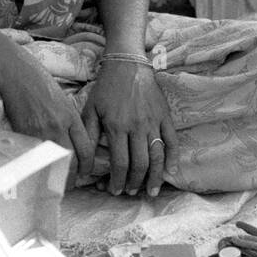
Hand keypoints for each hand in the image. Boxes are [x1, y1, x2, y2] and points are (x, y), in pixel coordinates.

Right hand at [0, 33, 94, 180]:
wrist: (16, 73)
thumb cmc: (40, 83)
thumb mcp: (62, 101)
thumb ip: (70, 123)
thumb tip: (73, 145)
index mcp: (71, 117)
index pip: (86, 150)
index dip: (88, 167)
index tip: (85, 172)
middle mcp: (59, 126)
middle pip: (72, 162)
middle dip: (73, 177)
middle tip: (71, 182)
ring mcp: (41, 131)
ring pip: (53, 164)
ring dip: (56, 176)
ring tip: (56, 182)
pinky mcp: (24, 134)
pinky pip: (35, 158)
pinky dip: (38, 168)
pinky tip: (38, 172)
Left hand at [82, 59, 176, 197]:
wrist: (127, 63)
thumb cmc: (106, 87)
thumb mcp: (90, 109)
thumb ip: (88, 134)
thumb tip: (83, 161)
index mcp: (116, 126)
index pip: (120, 163)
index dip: (118, 181)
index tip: (115, 190)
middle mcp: (136, 126)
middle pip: (139, 163)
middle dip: (135, 182)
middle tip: (132, 192)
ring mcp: (153, 121)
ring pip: (157, 155)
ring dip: (155, 177)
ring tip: (152, 190)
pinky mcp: (164, 115)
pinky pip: (172, 140)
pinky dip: (173, 157)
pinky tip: (171, 170)